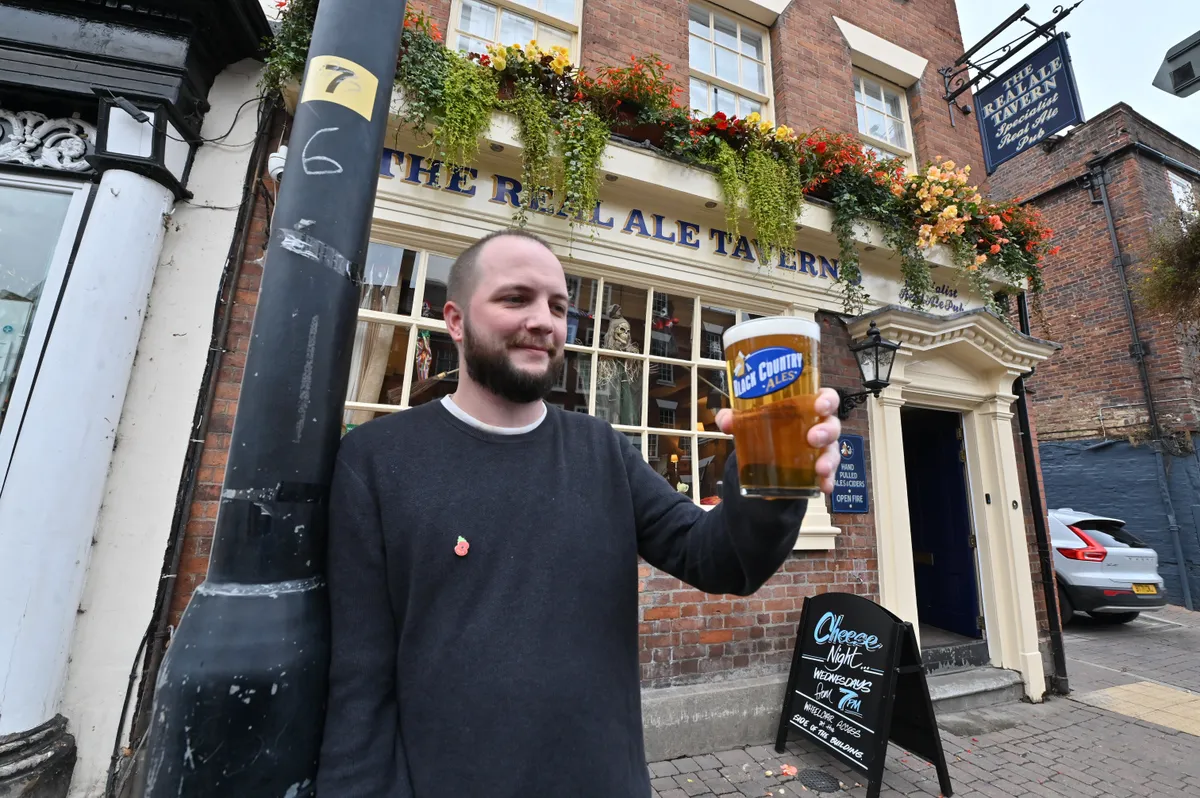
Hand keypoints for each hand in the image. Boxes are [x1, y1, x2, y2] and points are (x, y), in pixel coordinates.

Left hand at [715, 387, 842, 494]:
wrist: (764, 457)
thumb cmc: (766, 428)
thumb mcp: (749, 421)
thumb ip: (735, 418)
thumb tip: (725, 420)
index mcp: (806, 407)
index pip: (825, 398)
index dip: (827, 400)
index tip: (819, 405)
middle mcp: (818, 426)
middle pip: (832, 425)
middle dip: (827, 431)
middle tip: (813, 438)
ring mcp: (821, 450)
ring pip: (833, 451)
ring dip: (829, 459)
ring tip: (819, 469)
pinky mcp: (818, 470)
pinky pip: (828, 475)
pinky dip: (827, 481)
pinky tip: (823, 487)